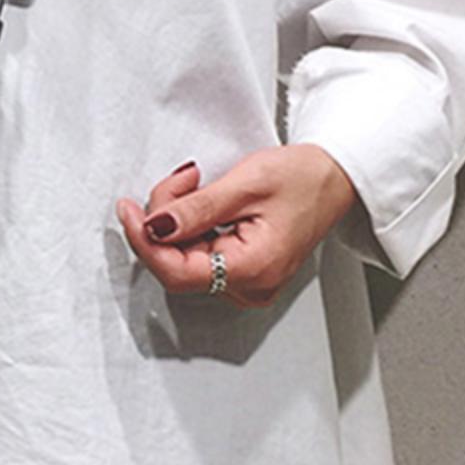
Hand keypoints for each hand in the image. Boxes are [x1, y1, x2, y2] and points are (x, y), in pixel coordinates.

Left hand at [115, 146, 357, 308]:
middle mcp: (250, 287)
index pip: (177, 272)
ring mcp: (247, 282)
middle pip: (177, 265)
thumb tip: (154, 227)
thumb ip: (196, 209)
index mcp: (254, 269)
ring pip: (185, 259)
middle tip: (179, 181)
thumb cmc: (304, 178)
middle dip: (163, 220)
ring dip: (175, 220)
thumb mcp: (245, 184)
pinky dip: (189, 227)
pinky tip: (199, 201)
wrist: (336, 177)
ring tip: (195, 182)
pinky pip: (199, 256)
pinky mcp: (244, 270)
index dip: (144, 242)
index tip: (127, 211)